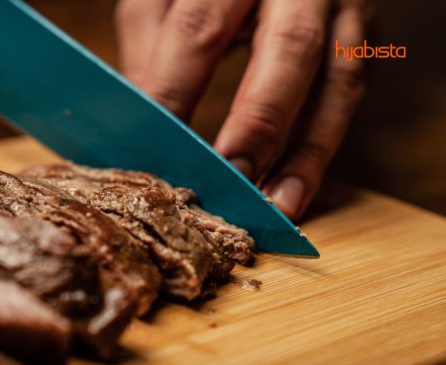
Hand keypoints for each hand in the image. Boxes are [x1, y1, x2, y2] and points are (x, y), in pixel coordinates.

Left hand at [116, 0, 367, 219]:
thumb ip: (151, 48)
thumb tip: (141, 123)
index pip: (199, 31)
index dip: (176, 93)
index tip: (158, 152)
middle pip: (290, 49)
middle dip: (259, 123)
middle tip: (231, 182)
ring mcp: (341, 5)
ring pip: (339, 80)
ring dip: (307, 152)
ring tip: (277, 205)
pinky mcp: (362, 32)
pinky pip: (350, 93)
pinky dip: (322, 146)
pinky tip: (296, 187)